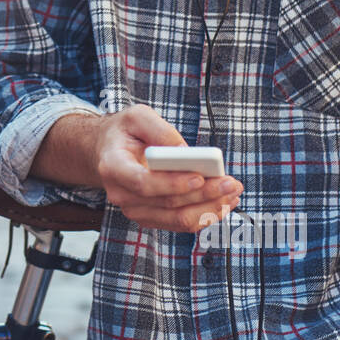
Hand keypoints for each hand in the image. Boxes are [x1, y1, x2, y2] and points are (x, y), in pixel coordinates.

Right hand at [91, 105, 242, 231]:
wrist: (107, 152)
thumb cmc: (125, 132)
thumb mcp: (137, 116)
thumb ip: (160, 130)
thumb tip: (187, 153)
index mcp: (114, 167)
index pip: (144, 183)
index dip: (173, 183)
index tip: (201, 176)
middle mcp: (121, 195)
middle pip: (167, 203)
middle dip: (204, 194)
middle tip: (231, 183)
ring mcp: (135, 210)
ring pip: (177, 219)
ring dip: (210, 209)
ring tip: (233, 193)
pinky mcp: (150, 217)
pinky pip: (180, 223)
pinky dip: (205, 215)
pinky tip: (223, 202)